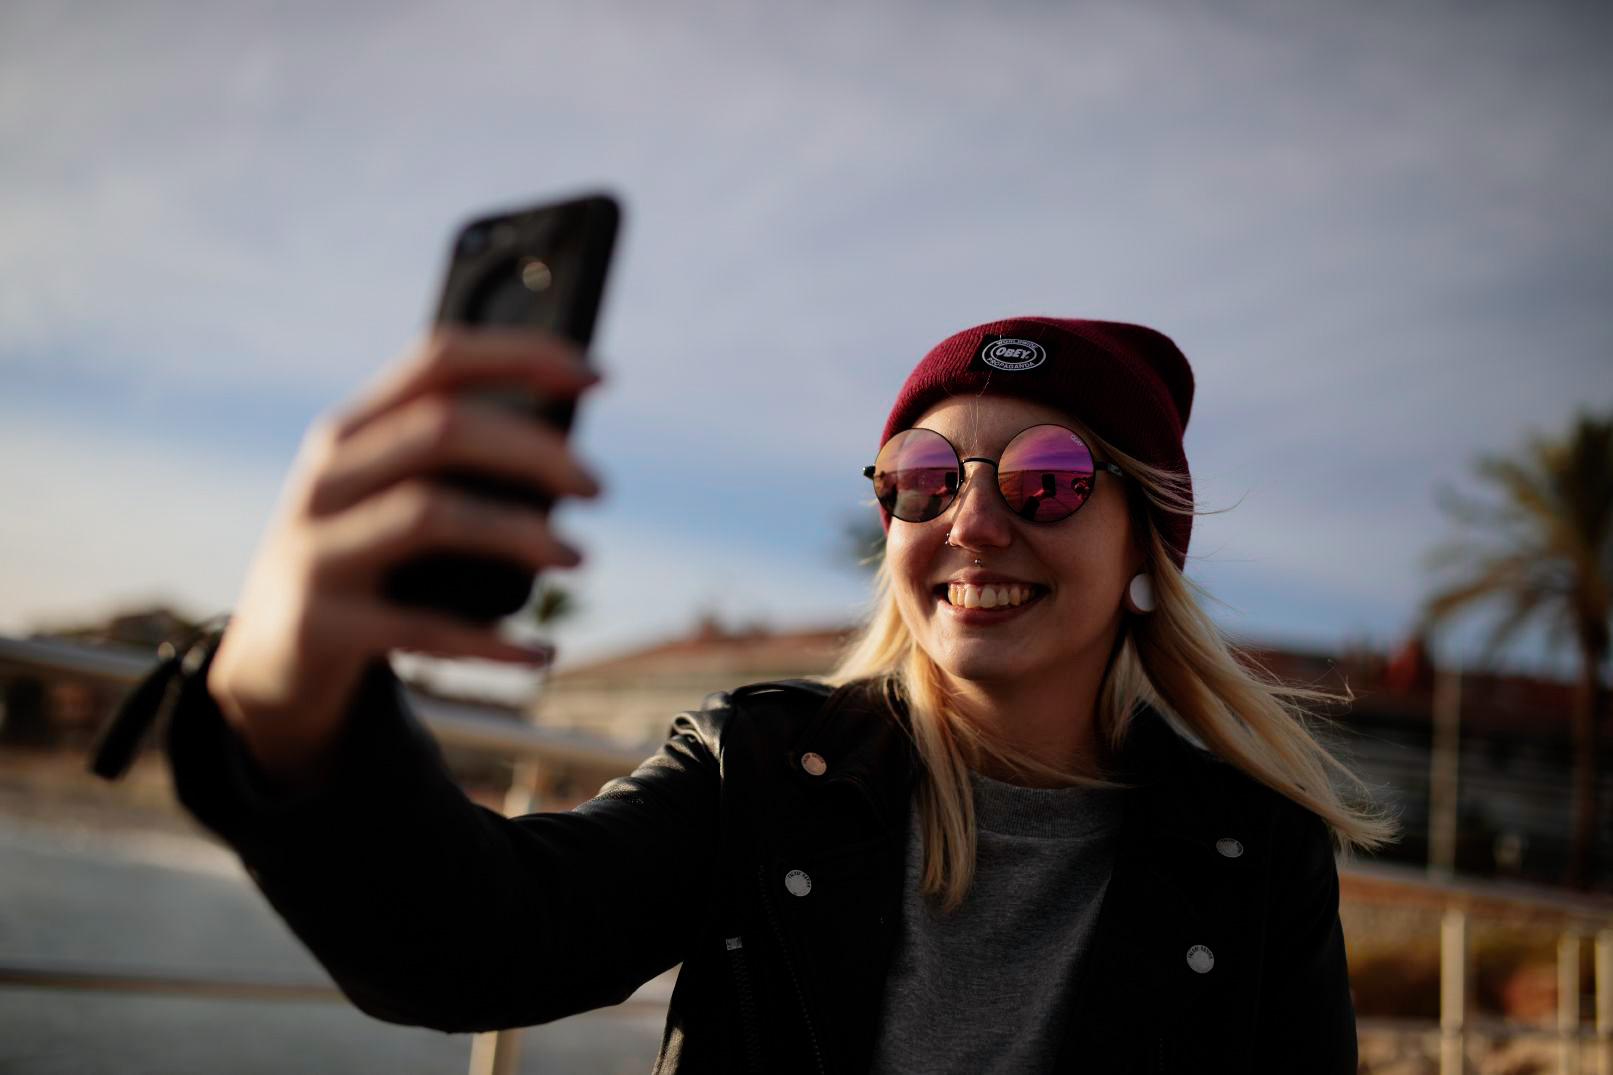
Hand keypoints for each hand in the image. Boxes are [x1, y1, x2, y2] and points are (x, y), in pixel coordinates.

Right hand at [207, 329, 600, 782]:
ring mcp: (316, 549)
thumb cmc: (361, 564)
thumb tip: (569, 457)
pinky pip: (421, 628)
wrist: (269, 664)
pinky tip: (539, 652)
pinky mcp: (319, 624)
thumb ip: (455, 468)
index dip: (521, 355)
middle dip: (536, 450)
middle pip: (443, 430)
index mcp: (351, 431)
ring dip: (521, 533)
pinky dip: (491, 642)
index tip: (598, 376)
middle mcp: (327, 478)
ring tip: (578, 557)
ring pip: (430, 514)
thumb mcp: (388, 500)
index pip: (437, 361)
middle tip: (599, 487)